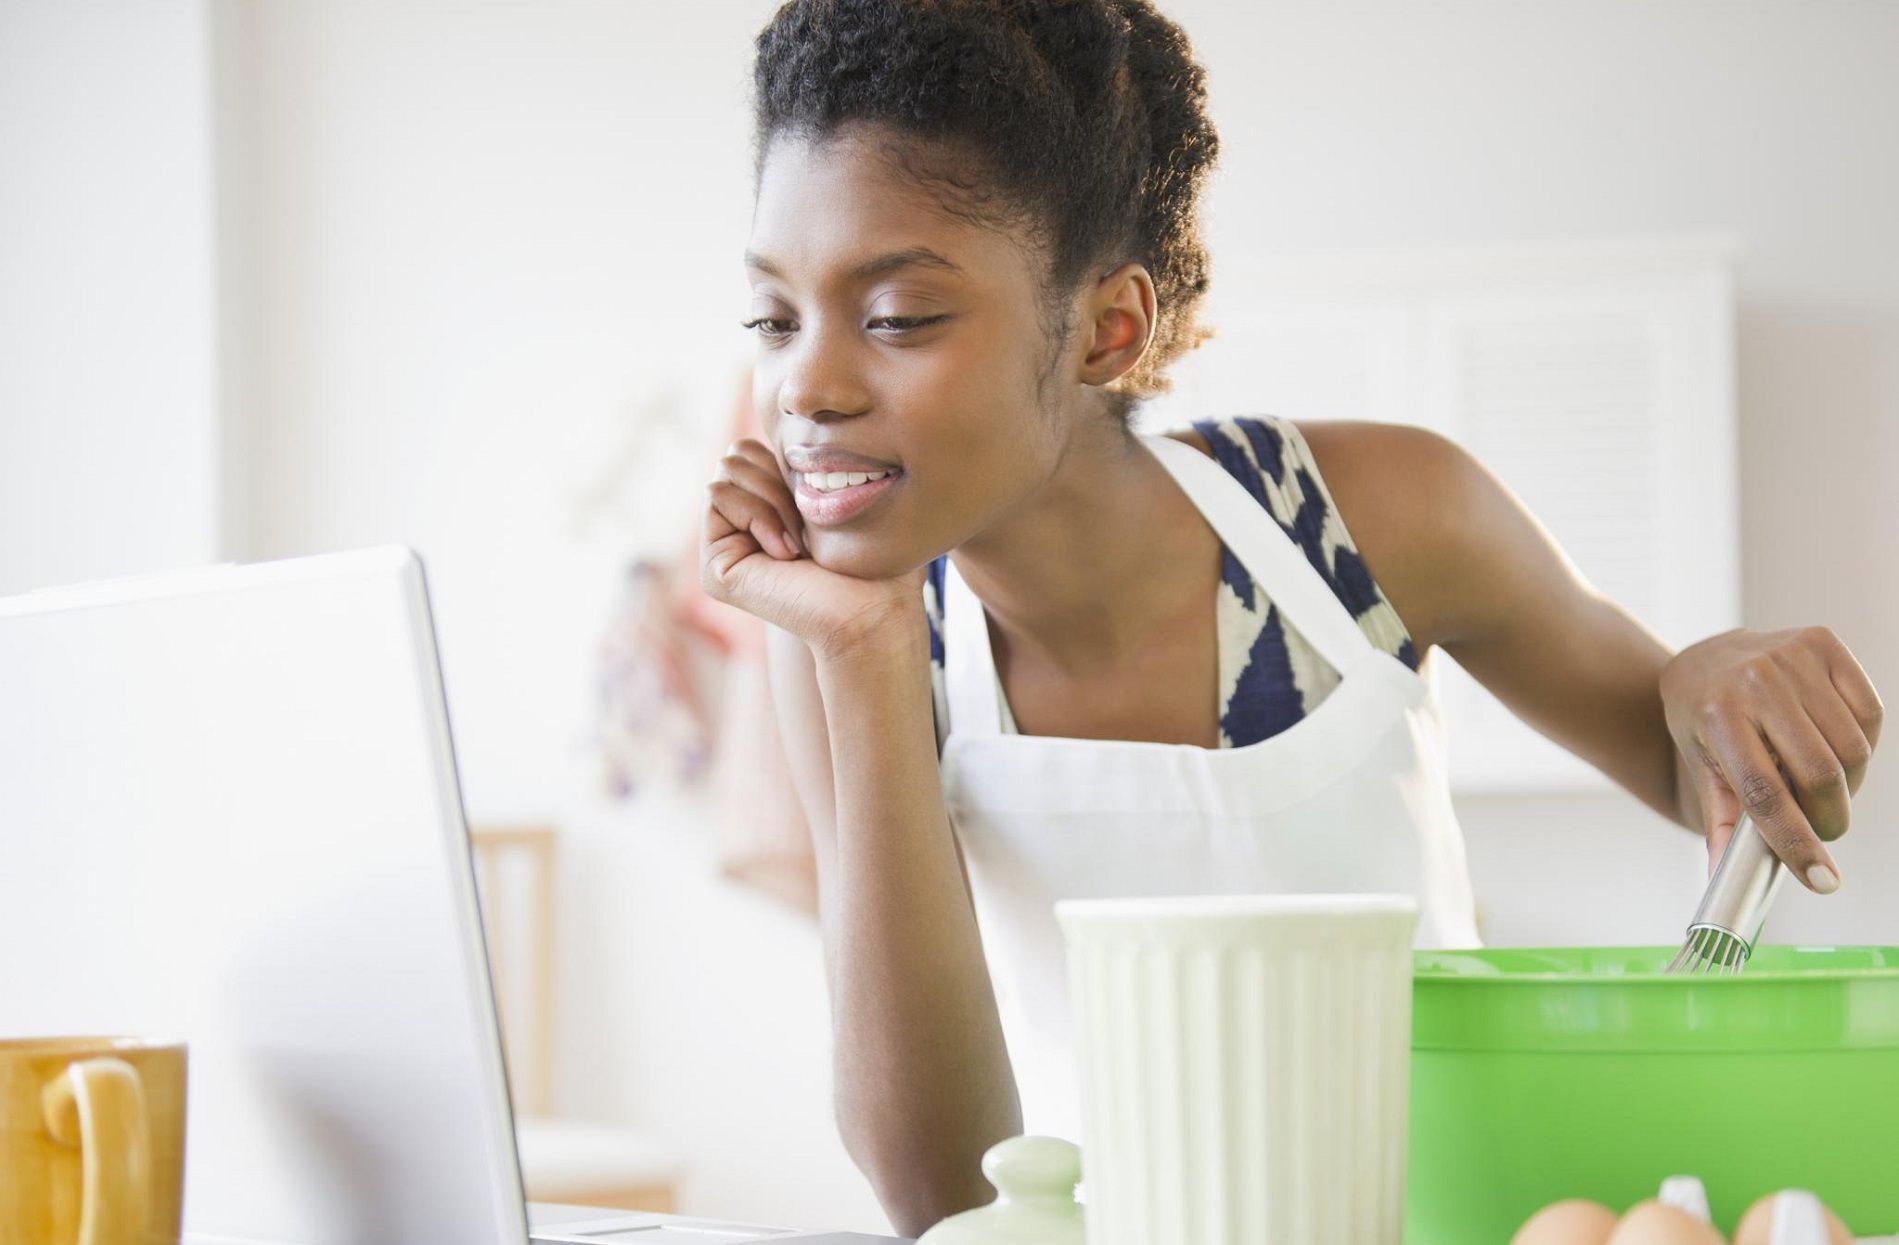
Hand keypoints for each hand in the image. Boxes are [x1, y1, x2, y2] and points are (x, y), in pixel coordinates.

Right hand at [700, 439, 924, 655]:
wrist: (872, 608)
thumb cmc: (875, 559)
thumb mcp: (837, 493)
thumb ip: (804, 462)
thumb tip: (791, 413)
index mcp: (771, 511)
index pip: (755, 448)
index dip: (787, 461)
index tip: (820, 501)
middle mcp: (744, 529)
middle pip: (735, 454)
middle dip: (777, 477)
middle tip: (807, 524)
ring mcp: (727, 548)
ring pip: (725, 471)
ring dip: (772, 498)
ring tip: (800, 542)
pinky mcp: (715, 567)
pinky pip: (716, 494)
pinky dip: (757, 513)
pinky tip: (786, 552)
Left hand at [1661, 626, 1882, 891]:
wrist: (1706, 660)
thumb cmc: (1704, 720)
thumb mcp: (1701, 766)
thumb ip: (1720, 821)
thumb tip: (1723, 878)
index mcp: (1716, 717)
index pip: (1764, 793)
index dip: (1796, 842)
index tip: (1822, 881)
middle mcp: (1753, 682)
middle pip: (1818, 774)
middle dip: (1829, 818)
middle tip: (1823, 830)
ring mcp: (1790, 657)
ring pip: (1852, 749)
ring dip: (1848, 785)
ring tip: (1824, 788)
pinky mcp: (1824, 644)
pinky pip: (1870, 713)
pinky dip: (1863, 744)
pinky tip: (1837, 749)